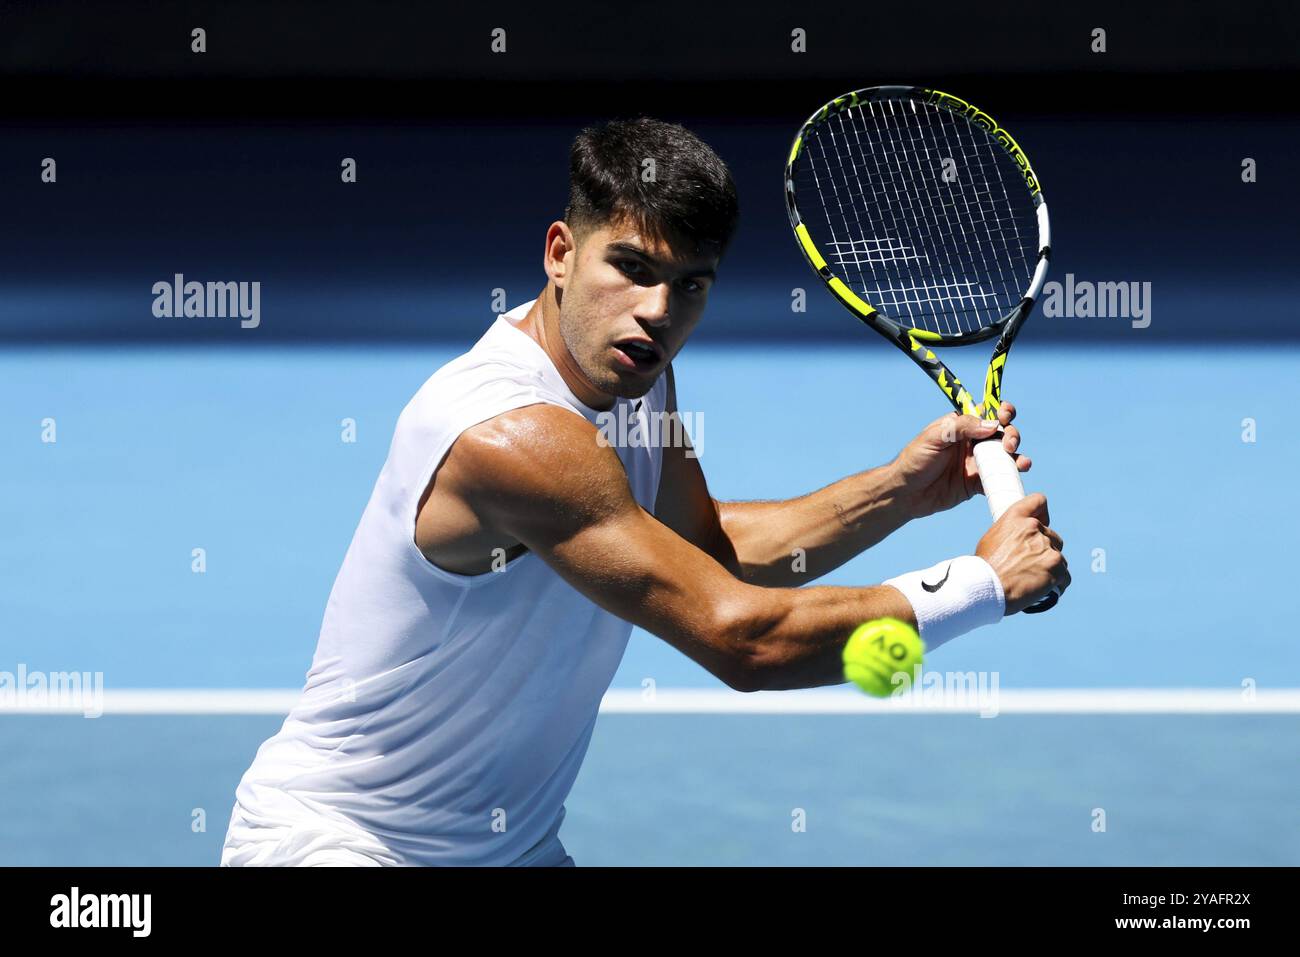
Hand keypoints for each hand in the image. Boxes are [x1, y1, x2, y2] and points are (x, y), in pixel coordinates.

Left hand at [892, 401, 1030, 518]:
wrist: (905, 493)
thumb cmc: (914, 460)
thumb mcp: (934, 437)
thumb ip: (961, 427)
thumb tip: (992, 424)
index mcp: (962, 425)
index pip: (988, 412)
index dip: (1002, 411)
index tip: (1005, 415)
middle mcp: (973, 442)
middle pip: (1002, 433)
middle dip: (1012, 435)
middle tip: (1008, 445)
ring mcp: (977, 462)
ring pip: (1005, 456)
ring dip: (1018, 456)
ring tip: (1021, 463)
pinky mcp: (978, 483)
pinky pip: (999, 478)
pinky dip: (1011, 475)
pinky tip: (1018, 472)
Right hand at [975, 493, 1069, 614]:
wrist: (987, 587)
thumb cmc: (985, 567)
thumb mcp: (992, 539)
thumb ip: (1011, 533)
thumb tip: (1020, 543)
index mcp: (1016, 518)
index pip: (1038, 501)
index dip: (1042, 513)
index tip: (1041, 524)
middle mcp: (1034, 528)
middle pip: (1052, 537)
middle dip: (1044, 550)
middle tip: (1029, 566)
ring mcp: (1048, 547)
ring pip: (1058, 558)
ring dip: (1050, 569)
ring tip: (1032, 581)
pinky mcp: (1057, 567)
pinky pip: (1065, 576)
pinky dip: (1057, 584)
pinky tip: (1043, 590)